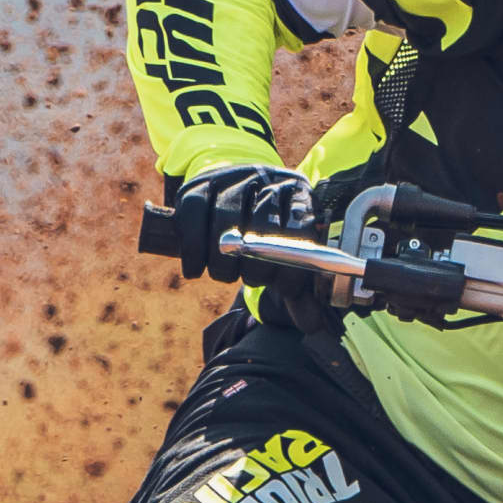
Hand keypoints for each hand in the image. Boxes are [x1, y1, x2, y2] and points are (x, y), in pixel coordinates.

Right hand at [171, 162, 324, 305]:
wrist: (237, 193)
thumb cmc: (267, 235)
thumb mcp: (287, 257)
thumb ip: (299, 290)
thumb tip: (311, 325)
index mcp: (299, 194)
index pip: (301, 228)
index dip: (292, 265)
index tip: (284, 289)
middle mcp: (268, 179)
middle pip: (262, 224)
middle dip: (256, 265)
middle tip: (252, 281)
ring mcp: (233, 177)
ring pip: (225, 220)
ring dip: (223, 260)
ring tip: (226, 276)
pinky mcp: (199, 183)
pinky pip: (192, 215)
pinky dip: (191, 249)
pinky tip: (194, 271)